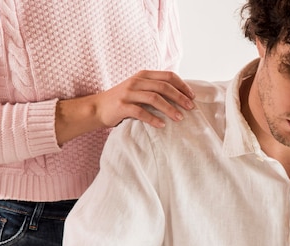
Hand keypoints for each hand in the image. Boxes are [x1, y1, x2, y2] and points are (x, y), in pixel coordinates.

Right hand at [55, 70, 195, 144]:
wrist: (97, 108)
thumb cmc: (123, 101)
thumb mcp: (139, 89)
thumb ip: (154, 89)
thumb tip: (180, 96)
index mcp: (143, 75)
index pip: (168, 76)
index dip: (182, 85)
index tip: (192, 96)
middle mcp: (136, 81)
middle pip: (163, 86)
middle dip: (180, 97)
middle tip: (191, 108)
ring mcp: (128, 93)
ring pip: (154, 98)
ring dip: (169, 108)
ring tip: (180, 118)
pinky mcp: (121, 106)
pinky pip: (140, 112)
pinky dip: (153, 119)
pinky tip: (162, 125)